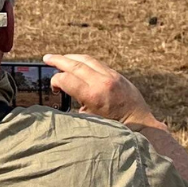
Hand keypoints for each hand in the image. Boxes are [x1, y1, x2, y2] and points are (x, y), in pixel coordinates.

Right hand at [43, 53, 160, 129]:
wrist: (141, 124)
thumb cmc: (115, 128)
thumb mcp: (91, 122)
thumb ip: (77, 108)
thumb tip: (65, 97)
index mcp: (94, 96)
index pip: (67, 79)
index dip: (56, 81)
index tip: (53, 86)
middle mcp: (102, 82)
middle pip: (75, 65)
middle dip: (59, 60)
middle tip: (47, 57)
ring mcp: (112, 76)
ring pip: (88, 60)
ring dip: (72, 57)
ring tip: (60, 57)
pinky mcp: (118, 75)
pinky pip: (98, 63)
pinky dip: (85, 61)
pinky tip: (79, 63)